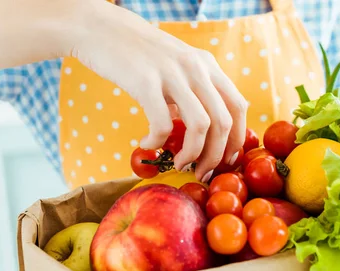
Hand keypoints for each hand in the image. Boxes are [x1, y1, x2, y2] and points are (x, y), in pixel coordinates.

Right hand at [71, 1, 246, 181]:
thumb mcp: (177, 65)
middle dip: (216, 156)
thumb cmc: (139, 54)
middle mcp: (196, 68)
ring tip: (177, 164)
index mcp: (207, 65)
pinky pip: (163, 124)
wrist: (100, 28)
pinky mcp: (145, 82)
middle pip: (224, 122)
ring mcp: (173, 74)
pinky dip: (158, 142)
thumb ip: (193, 92)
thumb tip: (201, 132)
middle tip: (201, 172)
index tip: (226, 160)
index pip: (239, 107)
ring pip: (201, 126)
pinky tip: (147, 143)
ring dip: (192, 154)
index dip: (237, 139)